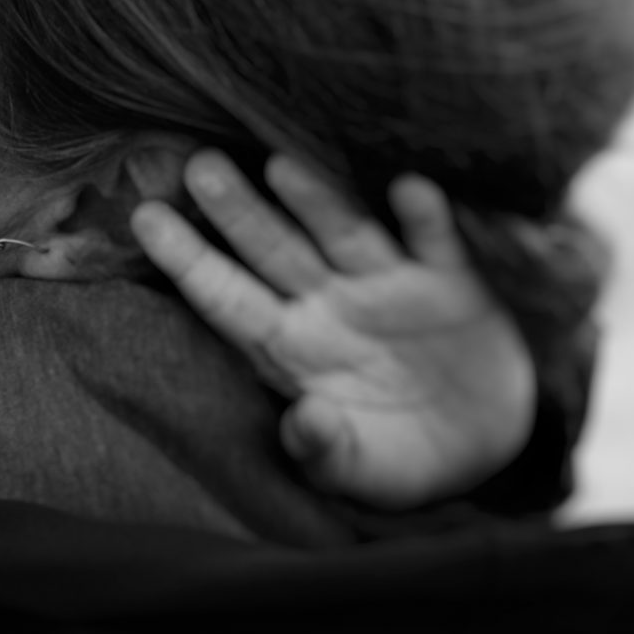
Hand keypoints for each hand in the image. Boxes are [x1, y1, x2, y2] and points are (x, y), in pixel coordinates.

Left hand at [130, 151, 533, 510]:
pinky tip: (408, 188)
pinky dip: (424, 217)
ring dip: (317, 199)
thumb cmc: (400, 455)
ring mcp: (388, 284)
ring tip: (282, 165)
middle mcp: (330, 302)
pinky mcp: (451, 281)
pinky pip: (435, 242)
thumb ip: (327, 452)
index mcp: (292, 345)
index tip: (145, 218)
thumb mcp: (363, 469)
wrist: (488, 443)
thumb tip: (302, 424)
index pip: (228, 298)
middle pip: (275, 249)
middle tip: (200, 165)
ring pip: (345, 232)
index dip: (188, 259)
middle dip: (240, 211)